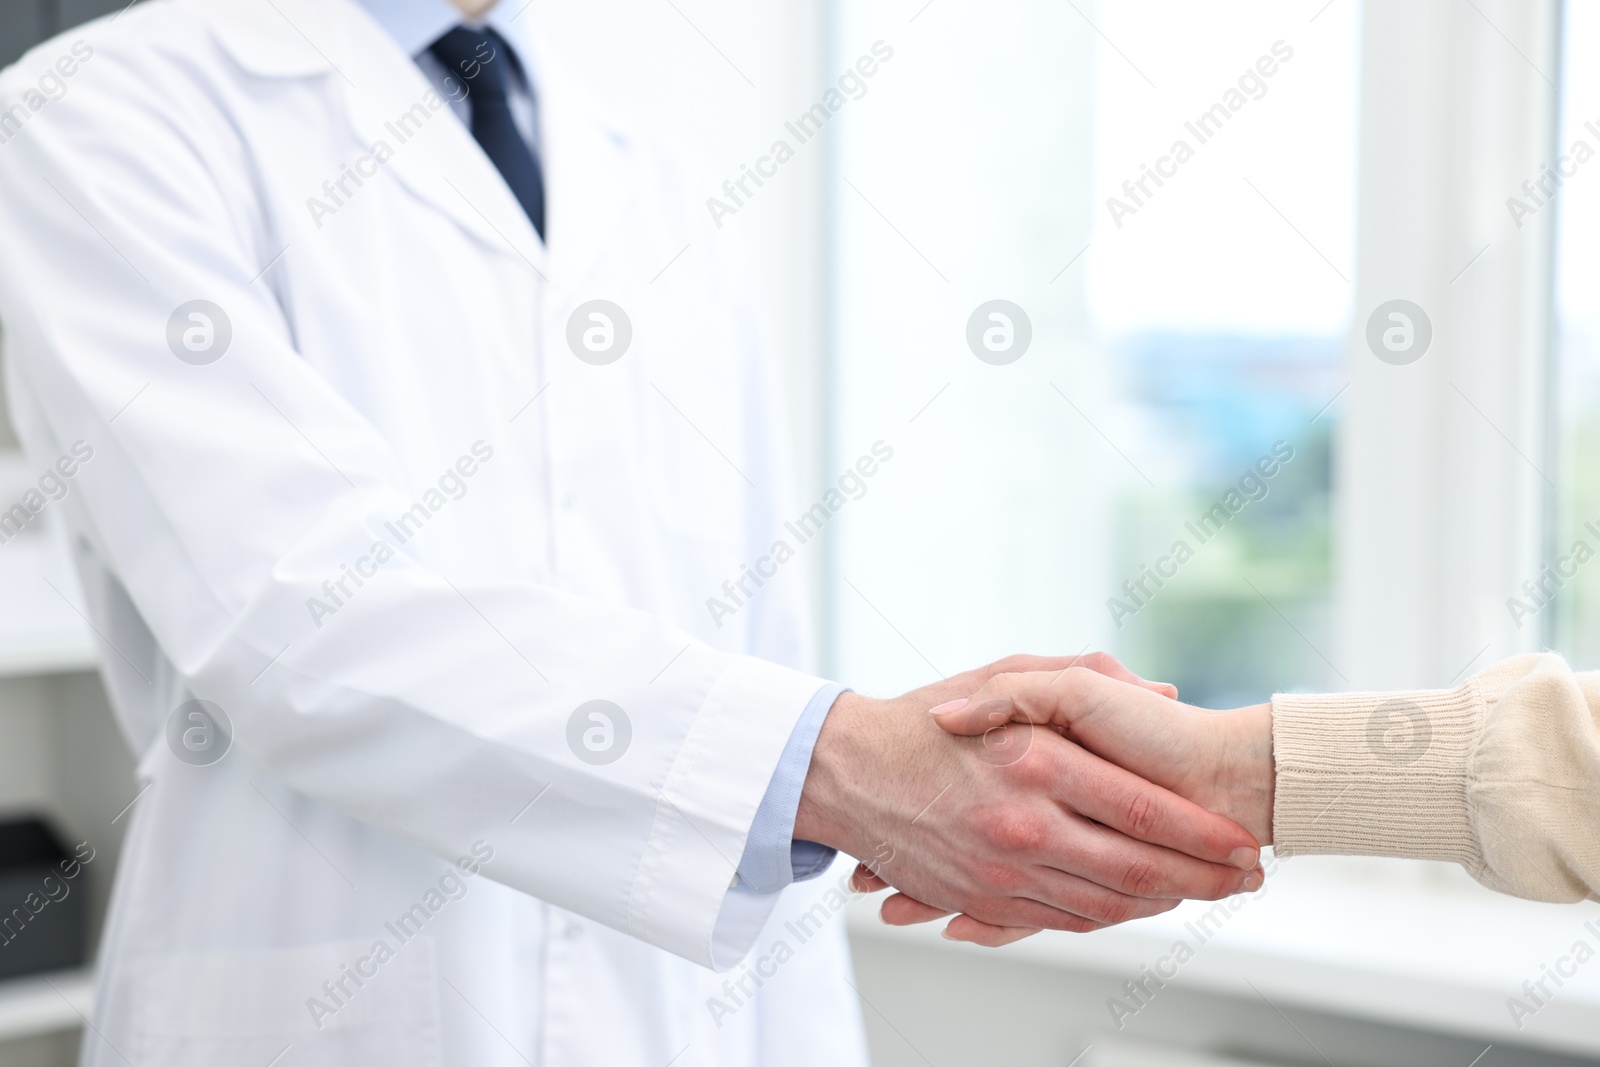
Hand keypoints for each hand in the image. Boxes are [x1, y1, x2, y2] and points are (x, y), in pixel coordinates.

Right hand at [794, 655, 1263, 936]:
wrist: (848, 773)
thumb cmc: (928, 717)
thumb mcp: (1004, 673)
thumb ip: (1086, 676)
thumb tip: (1160, 692)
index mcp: (1033, 762)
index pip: (1142, 810)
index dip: (1202, 834)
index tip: (1242, 842)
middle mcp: (1021, 824)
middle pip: (1136, 869)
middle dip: (1202, 880)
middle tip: (1244, 880)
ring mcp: (999, 871)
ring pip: (1104, 904)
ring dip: (1163, 904)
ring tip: (1205, 895)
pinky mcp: (980, 900)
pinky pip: (1061, 920)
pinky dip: (1108, 919)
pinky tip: (1139, 906)